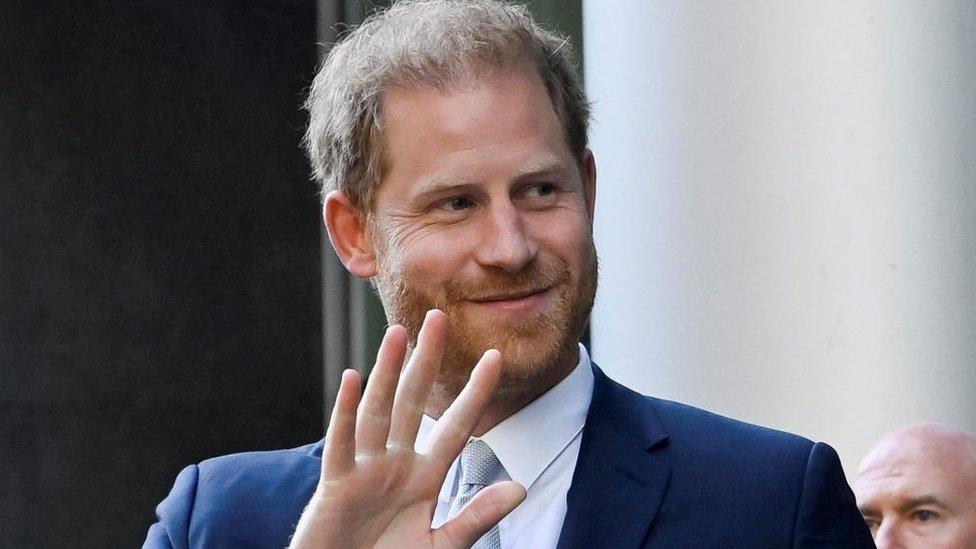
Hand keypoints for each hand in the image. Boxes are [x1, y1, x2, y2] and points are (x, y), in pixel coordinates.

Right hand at [289, 309, 525, 548]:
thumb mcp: (441, 546)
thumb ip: (476, 516)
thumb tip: (520, 487)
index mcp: (425, 477)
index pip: (456, 426)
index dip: (475, 392)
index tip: (495, 357)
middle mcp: (395, 464)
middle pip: (413, 402)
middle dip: (425, 361)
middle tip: (438, 318)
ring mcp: (365, 470)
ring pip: (379, 411)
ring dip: (387, 371)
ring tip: (397, 333)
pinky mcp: (336, 486)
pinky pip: (343, 443)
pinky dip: (346, 412)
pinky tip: (353, 379)